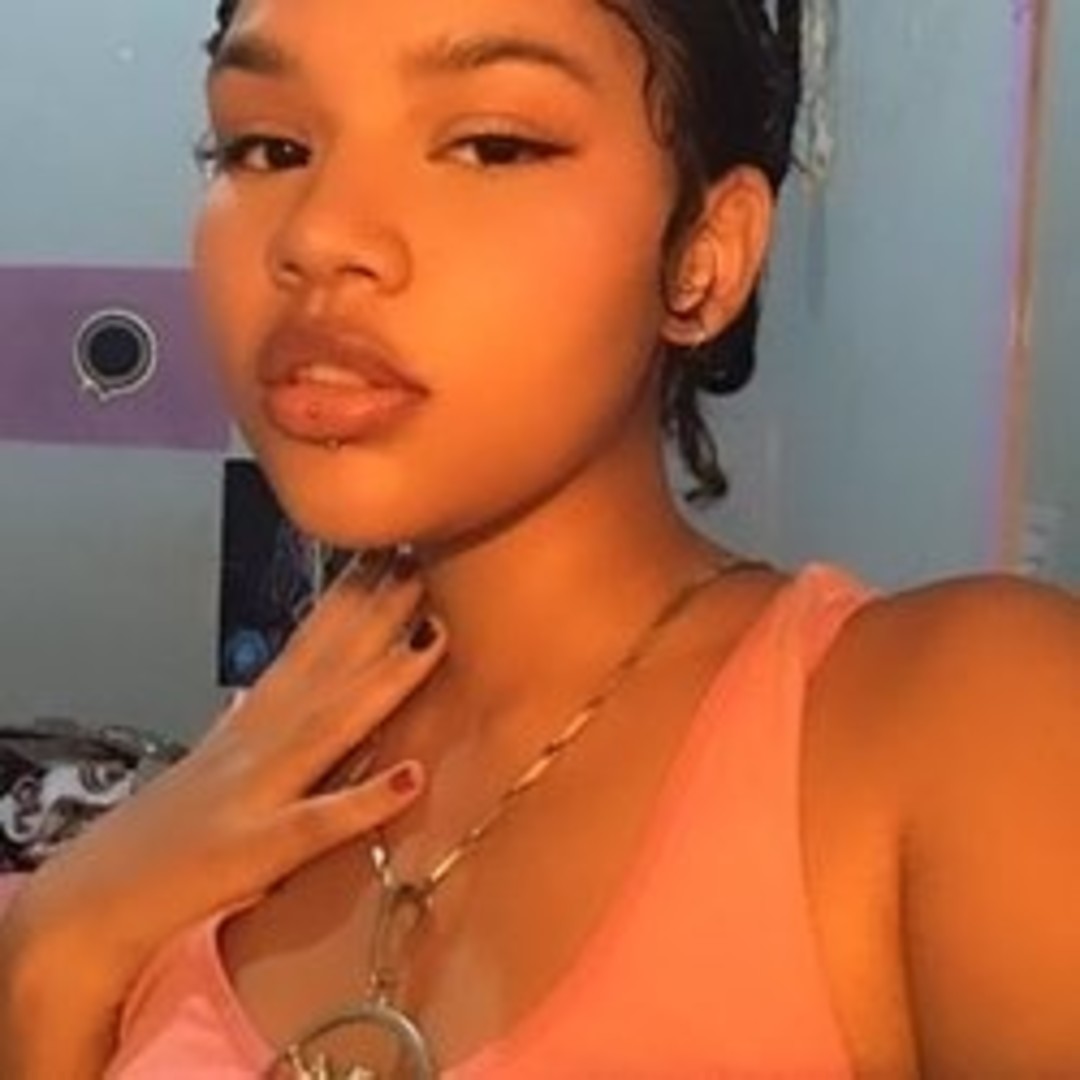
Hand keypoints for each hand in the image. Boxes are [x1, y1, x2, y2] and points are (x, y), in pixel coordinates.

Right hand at [0, 554, 446, 1075]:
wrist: (93, 900)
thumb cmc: (163, 832)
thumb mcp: (211, 764)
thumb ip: (240, 724)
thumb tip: (252, 691)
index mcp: (254, 722)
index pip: (308, 644)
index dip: (350, 596)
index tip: (390, 548)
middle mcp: (258, 741)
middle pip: (327, 666)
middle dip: (377, 611)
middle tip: (421, 553)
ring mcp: (258, 791)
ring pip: (330, 725)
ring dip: (384, 681)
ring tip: (434, 637)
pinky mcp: (258, 850)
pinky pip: (318, 823)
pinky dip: (364, 801)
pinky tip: (412, 777)